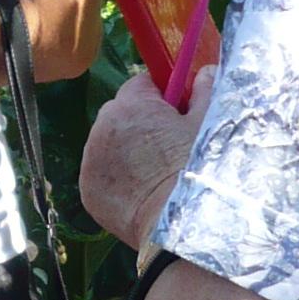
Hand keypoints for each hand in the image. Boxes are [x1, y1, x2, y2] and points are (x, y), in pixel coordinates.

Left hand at [77, 42, 221, 250]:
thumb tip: (203, 72)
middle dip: (143, 122)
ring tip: (159, 172)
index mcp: (130, 106)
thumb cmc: (199, 169)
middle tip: (172, 143)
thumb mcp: (210, 123)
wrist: (182, 227)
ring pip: (110, 145)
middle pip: (122, 113)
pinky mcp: (88, 192)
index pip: (142, 83)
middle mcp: (101, 129)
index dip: (162, 95)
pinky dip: (119, 178)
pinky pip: (103, 174)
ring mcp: (90, 163)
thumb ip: (205, 90)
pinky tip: (143, 191)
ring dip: (129, 151)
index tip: (178, 109)